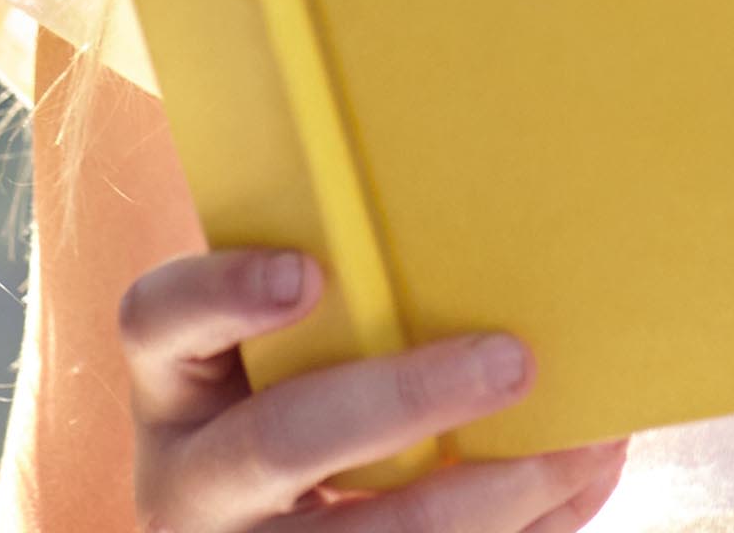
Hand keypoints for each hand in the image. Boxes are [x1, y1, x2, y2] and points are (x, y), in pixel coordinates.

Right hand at [116, 246, 629, 532]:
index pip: (156, 321)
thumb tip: (498, 231)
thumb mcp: (281, 359)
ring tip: (577, 450)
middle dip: (405, 401)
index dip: (222, 293)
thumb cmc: (304, 401)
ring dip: (484, 497)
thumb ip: (346, 302)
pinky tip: (576, 488)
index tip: (308, 271)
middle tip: (512, 360)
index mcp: (176, 387)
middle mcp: (191, 484)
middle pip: (276, 442)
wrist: (273, 528)